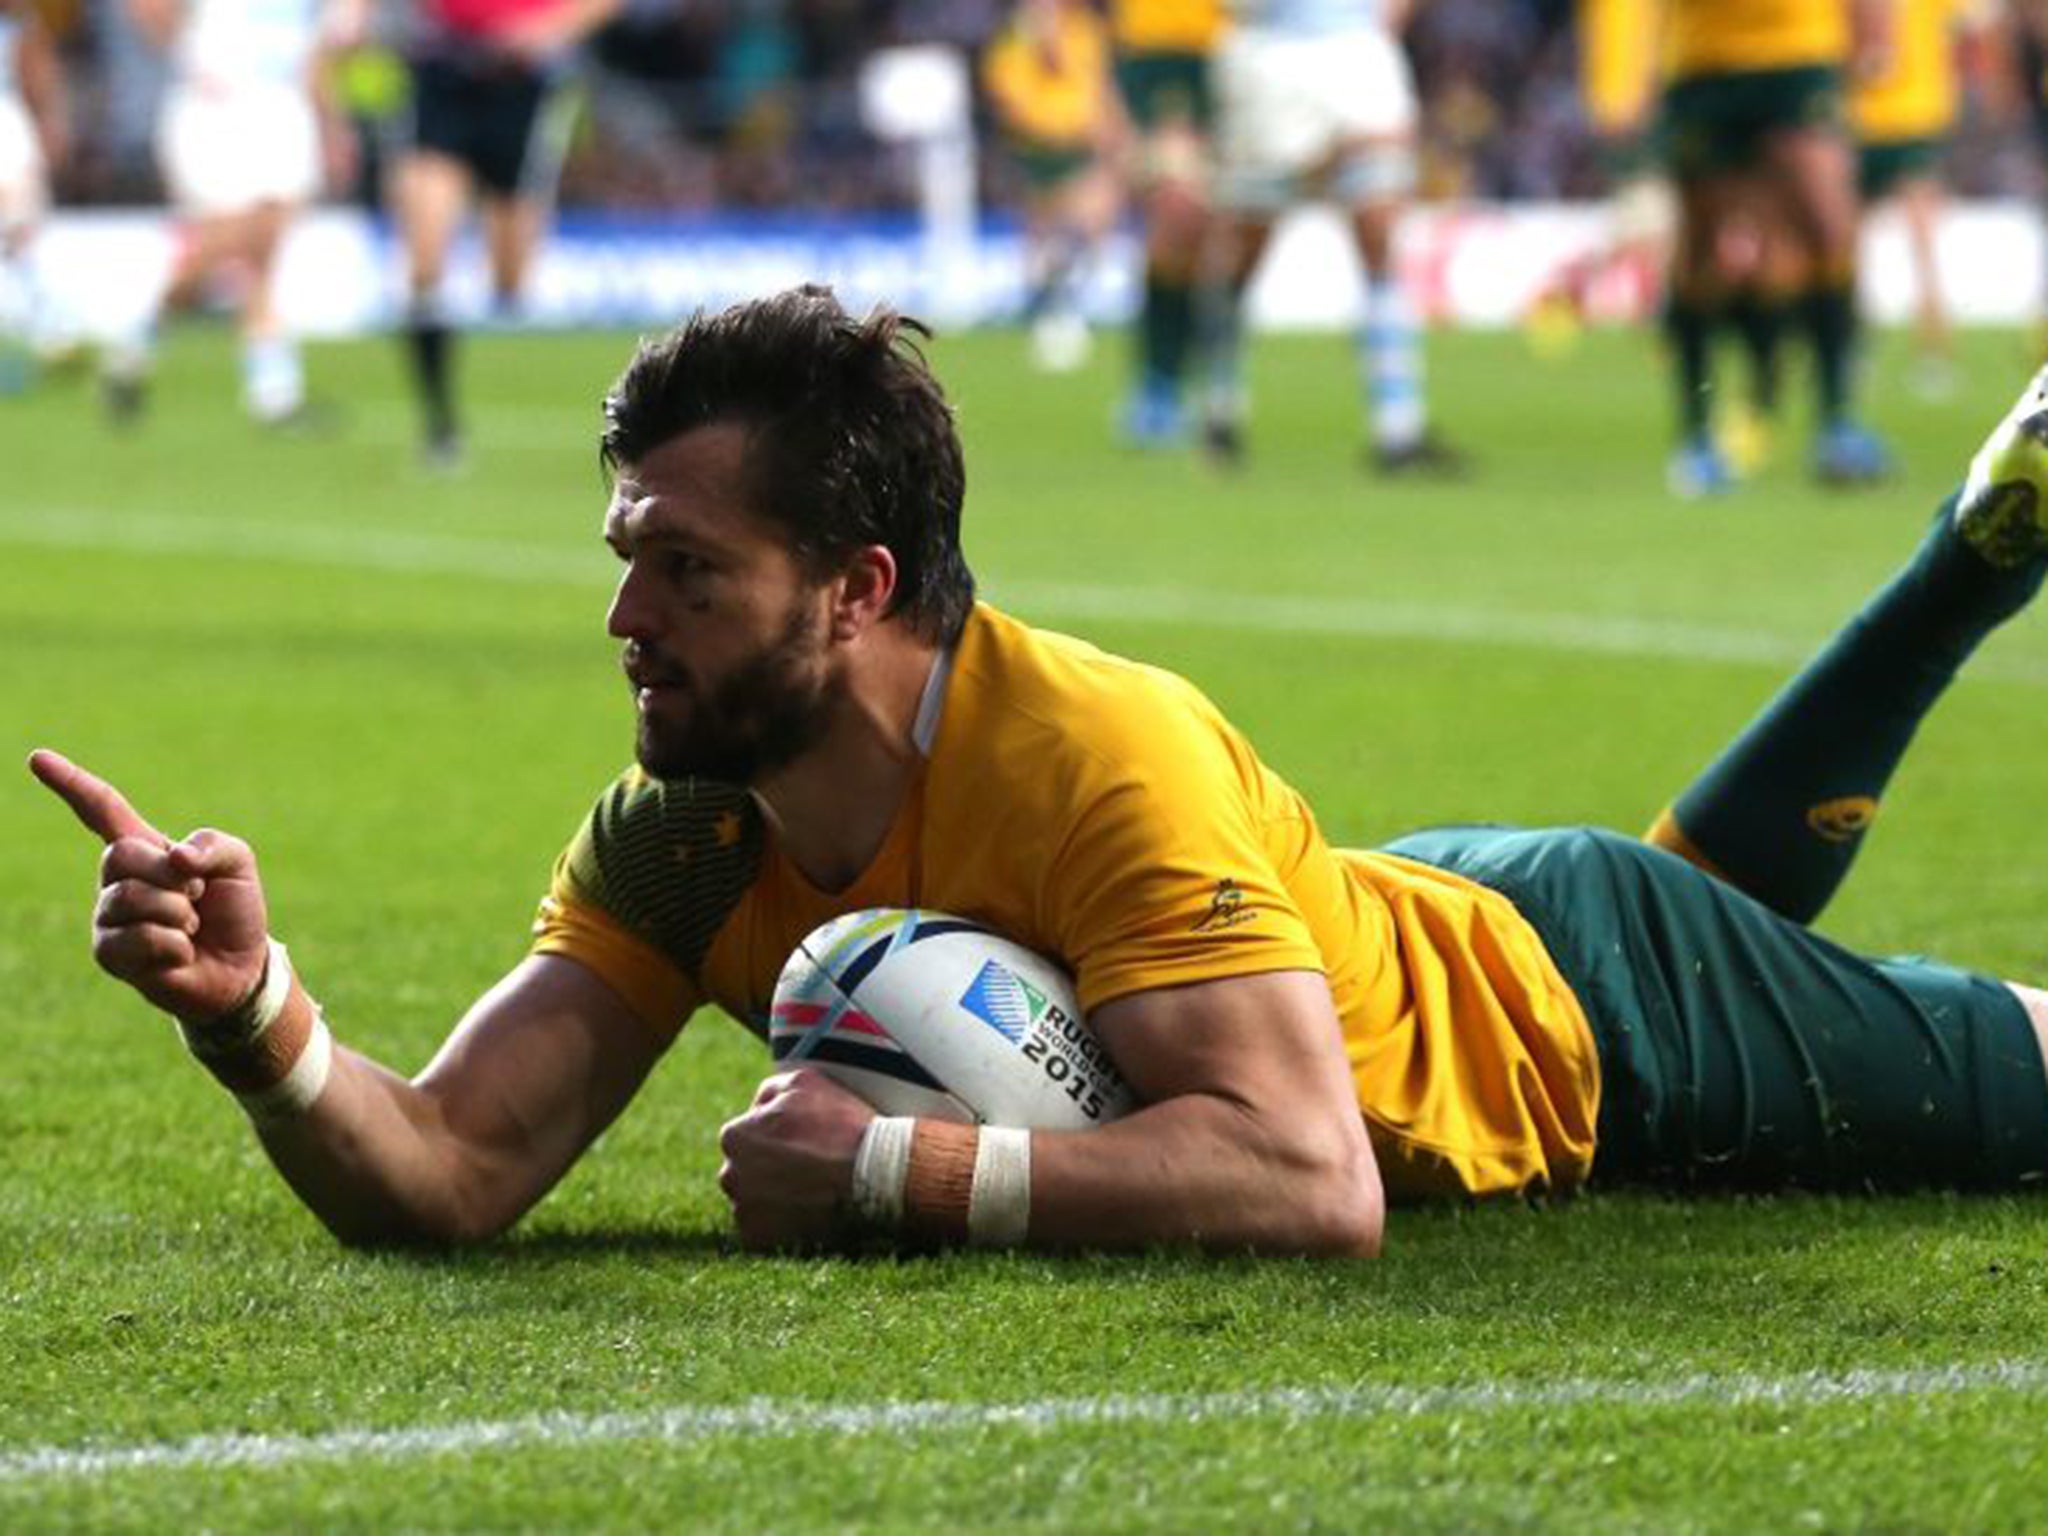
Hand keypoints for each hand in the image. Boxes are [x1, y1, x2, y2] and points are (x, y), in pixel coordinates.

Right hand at [28, 750, 271, 1024]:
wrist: (240, 966)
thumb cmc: (233, 909)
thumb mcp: (237, 863)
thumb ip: (212, 844)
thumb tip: (176, 859)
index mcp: (143, 848)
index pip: (100, 809)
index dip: (71, 783)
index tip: (37, 757)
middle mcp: (115, 879)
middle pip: (121, 856)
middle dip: (171, 876)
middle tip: (195, 896)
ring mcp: (107, 916)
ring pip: (132, 899)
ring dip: (179, 914)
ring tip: (190, 927)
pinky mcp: (109, 954)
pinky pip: (142, 939)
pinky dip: (177, 945)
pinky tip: (181, 952)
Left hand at [717, 1070, 875, 1250]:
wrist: (874, 1173)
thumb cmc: (840, 1124)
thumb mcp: (803, 1082)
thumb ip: (769, 1090)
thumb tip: (756, 1107)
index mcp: (734, 1137)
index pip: (747, 1135)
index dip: (777, 1136)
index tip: (802, 1140)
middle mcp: (730, 1176)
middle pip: (747, 1169)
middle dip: (770, 1167)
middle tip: (808, 1165)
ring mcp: (744, 1211)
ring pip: (754, 1200)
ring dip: (775, 1195)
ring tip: (812, 1189)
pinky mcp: (760, 1240)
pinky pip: (765, 1229)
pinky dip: (782, 1222)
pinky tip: (809, 1209)